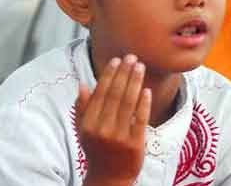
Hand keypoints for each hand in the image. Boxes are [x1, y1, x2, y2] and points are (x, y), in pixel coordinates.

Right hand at [73, 55, 151, 185]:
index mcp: (88, 124)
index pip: (100, 93)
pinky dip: (143, 103)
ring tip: (140, 67)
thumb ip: (82, 108)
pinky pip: (140, 119)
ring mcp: (119, 137)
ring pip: (128, 104)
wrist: (109, 179)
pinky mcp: (135, 144)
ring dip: (135, 82)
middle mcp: (102, 129)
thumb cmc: (97, 151)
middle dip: (124, 73)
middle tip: (132, 58)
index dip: (109, 75)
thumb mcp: (84, 131)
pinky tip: (147, 90)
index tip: (116, 60)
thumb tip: (83, 85)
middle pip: (115, 95)